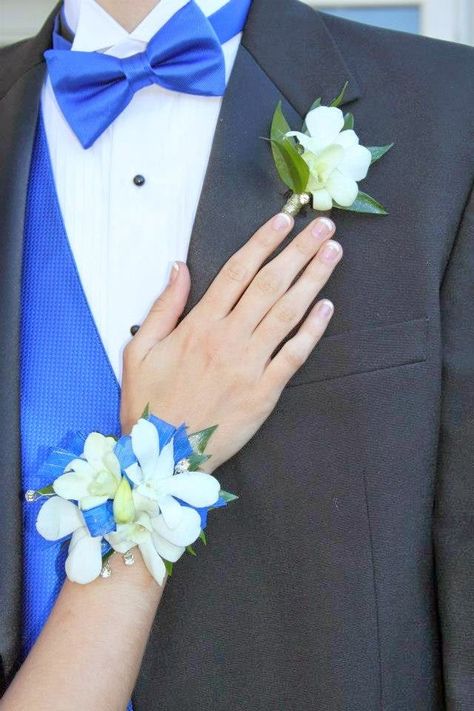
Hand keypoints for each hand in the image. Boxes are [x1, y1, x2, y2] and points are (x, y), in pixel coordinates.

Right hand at [120, 213, 341, 471]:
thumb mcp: (140, 349)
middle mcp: (229, 339)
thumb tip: (179, 267)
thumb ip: (164, 306)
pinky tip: (327, 306)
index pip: (237, 272)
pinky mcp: (265, 392)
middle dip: (298, 251)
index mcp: (199, 326)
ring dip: (313, 279)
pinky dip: (312, 330)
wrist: (164, 454)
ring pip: (287, 313)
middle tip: (322, 226)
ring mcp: (250, 365)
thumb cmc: (149, 402)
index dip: (262, 242)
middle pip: (270, 284)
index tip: (283, 220)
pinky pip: (294, 355)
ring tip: (333, 253)